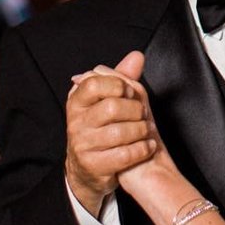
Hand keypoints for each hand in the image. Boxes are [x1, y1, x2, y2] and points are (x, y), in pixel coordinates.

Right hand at [65, 50, 156, 217]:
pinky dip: (142, 149)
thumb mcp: (106, 100)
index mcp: (76, 102)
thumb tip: (137, 56)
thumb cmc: (101, 127)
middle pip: (112, 107)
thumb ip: (120, 77)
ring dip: (141, 130)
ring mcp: (82, 146)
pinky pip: (125, 155)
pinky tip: (148, 145)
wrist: (88, 169)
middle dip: (135, 110)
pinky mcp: (94, 166)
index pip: (94, 84)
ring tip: (147, 130)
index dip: (117, 85)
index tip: (129, 92)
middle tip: (143, 114)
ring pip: (120, 133)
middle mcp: (75, 123)